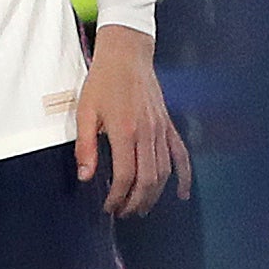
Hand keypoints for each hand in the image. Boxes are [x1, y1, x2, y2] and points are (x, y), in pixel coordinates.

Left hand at [75, 24, 192, 215]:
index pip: (126, 175)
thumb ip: (85, 146)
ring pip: (164, 172)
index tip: (109, 206)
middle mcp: (147, 134)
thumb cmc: (102, 81)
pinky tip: (181, 194)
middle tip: (123, 213)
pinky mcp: (169, 126)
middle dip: (136, 202)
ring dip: (154, 195)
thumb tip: (85, 176)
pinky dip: (184, 177)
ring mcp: (162, 130)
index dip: (118, 196)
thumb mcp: (84, 111)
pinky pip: (181, 156)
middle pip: (148, 179)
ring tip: (140, 208)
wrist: (126, 56)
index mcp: (124, 131)